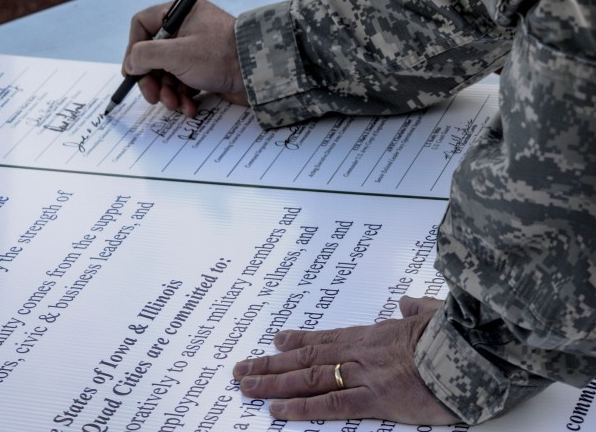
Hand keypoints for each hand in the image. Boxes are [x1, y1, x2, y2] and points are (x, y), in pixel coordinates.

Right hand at [123, 0, 247, 115]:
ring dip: (168, 92)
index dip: (134, 48)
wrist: (259, 73)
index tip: (133, 71)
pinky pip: (185, 83)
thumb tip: (131, 64)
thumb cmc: (221, 55)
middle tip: (153, 96)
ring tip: (176, 104)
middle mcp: (187, 28)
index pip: (143, 24)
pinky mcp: (207, 69)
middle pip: (153, 54)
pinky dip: (184, 96)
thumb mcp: (176, 53)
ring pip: (168, 72)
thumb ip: (145, 55)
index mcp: (180, 13)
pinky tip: (190, 106)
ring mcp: (197, 50)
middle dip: (152, 79)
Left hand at [233, 297, 457, 424]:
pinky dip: (302, 408)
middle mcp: (361, 351)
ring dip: (274, 383)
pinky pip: (332, 405)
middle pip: (307, 357)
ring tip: (246, 387)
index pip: (327, 337)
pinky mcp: (377, 399)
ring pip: (309, 378)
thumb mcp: (431, 312)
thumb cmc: (455, 330)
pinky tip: (278, 412)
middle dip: (271, 364)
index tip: (275, 342)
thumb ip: (415, 307)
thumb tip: (407, 299)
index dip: (298, 341)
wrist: (469, 347)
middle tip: (241, 368)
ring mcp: (365, 374)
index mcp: (374, 333)